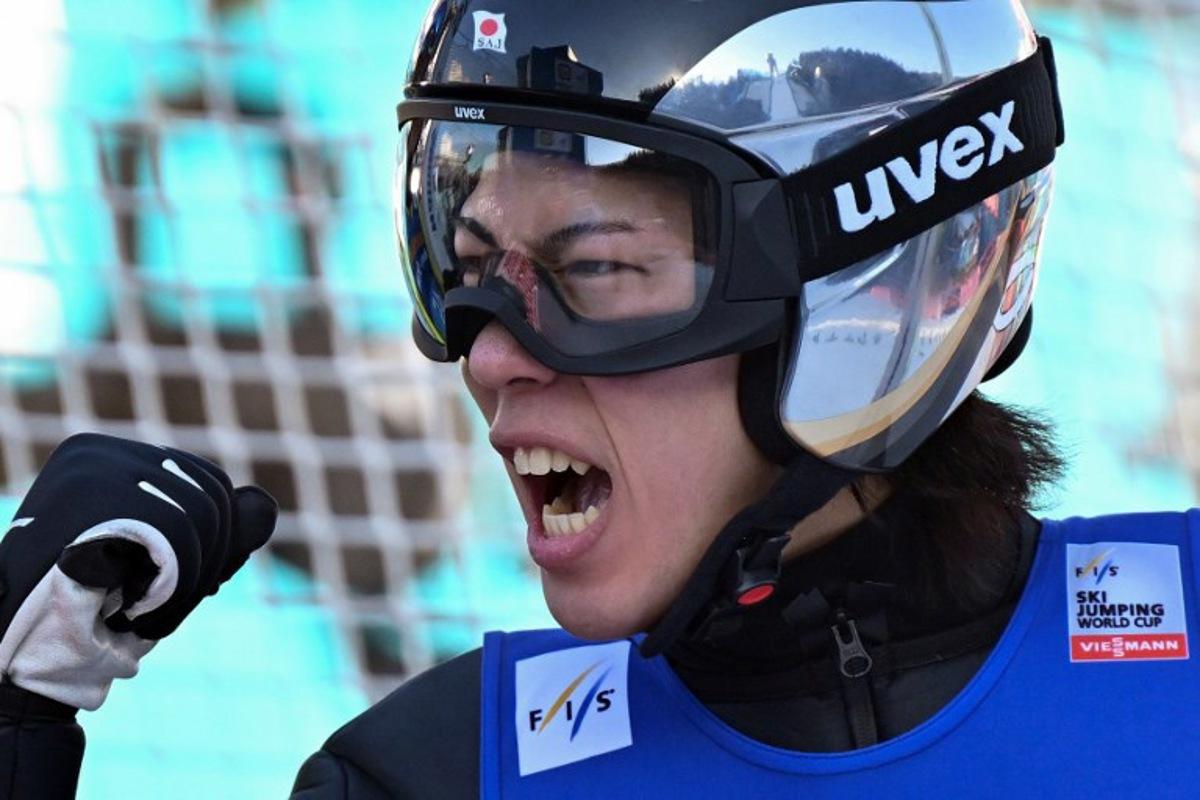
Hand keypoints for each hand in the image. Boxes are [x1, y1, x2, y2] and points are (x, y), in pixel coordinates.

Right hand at [0, 433, 276, 709]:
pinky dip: (168, 582)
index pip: (210, 484)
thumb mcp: (175, 568)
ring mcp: (91, 471)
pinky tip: (127, 602)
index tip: (161, 584)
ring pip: (199, 515)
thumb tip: (263, 501)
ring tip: (129, 602)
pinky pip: (176, 533)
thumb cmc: (98, 616)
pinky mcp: (86, 502)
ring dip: (181, 580)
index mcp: (112, 458)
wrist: (28, 662)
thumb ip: (223, 533)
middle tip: (146, 600)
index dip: (210, 547)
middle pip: (212, 496)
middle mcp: (99, 453)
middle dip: (201, 562)